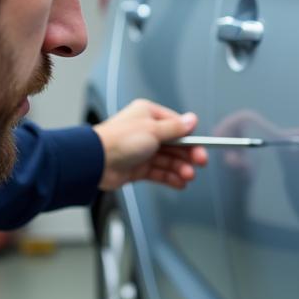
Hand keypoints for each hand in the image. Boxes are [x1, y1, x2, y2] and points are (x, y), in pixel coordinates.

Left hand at [93, 99, 207, 191]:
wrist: (96, 161)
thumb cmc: (118, 139)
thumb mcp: (153, 130)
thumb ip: (175, 128)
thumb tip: (192, 120)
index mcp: (148, 115)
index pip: (176, 125)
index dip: (190, 137)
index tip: (202, 146)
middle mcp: (145, 132)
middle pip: (174, 144)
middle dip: (187, 155)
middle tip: (199, 162)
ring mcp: (141, 151)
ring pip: (167, 160)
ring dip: (180, 168)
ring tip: (188, 176)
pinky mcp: (137, 168)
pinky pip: (158, 173)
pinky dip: (170, 178)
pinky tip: (180, 182)